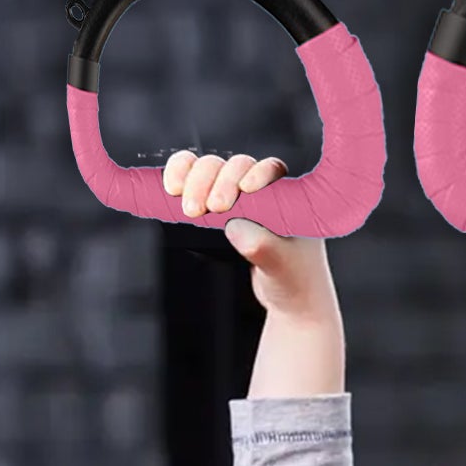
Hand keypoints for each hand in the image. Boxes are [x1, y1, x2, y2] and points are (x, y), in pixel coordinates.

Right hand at [162, 151, 337, 319]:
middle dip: (215, 181)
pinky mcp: (214, 206)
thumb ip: (263, 246)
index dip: (256, 173)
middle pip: (235, 166)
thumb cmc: (294, 279)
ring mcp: (236, 196)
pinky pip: (193, 180)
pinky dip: (180, 177)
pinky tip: (172, 189)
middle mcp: (262, 190)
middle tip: (204, 210)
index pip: (271, 169)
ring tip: (188, 209)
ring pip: (211, 169)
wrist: (287, 298)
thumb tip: (235, 227)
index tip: (245, 190)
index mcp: (288, 197)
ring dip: (194, 180)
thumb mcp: (282, 267)